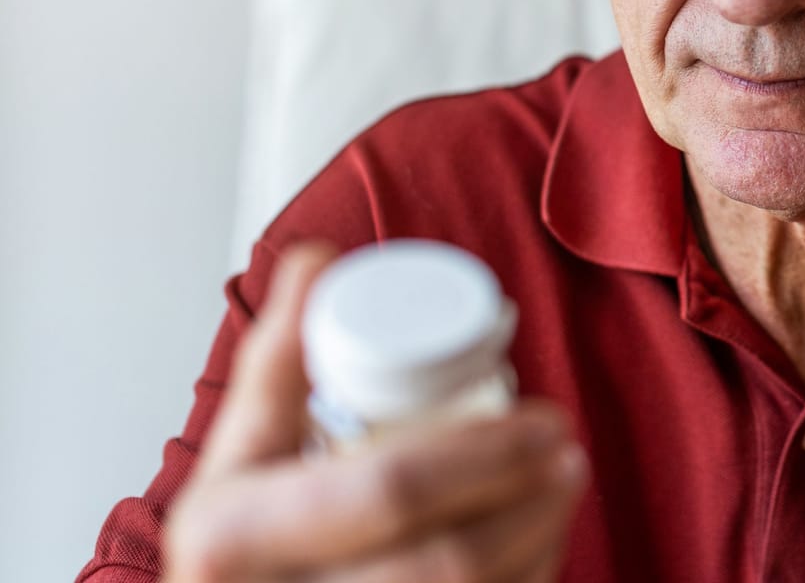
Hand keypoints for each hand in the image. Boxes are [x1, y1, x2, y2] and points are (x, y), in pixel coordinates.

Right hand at [163, 243, 586, 582]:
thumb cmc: (245, 545)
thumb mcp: (238, 456)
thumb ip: (278, 362)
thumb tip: (320, 259)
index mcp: (228, 538)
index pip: (389, 489)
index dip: (487, 453)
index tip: (545, 418)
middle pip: (445, 562)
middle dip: (531, 501)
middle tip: (569, 452)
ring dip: (538, 543)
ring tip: (565, 487)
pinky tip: (538, 548)